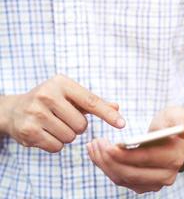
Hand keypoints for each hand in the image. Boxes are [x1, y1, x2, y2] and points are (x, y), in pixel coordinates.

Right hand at [0, 74, 124, 151]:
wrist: (14, 109)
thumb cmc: (50, 101)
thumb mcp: (70, 96)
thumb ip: (93, 102)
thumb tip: (117, 107)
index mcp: (61, 83)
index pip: (91, 101)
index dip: (108, 114)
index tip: (122, 123)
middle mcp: (47, 95)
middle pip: (81, 125)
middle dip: (77, 127)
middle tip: (63, 118)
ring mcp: (36, 113)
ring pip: (70, 137)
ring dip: (66, 135)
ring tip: (53, 124)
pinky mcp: (28, 131)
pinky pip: (57, 147)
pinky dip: (55, 144)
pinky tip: (45, 133)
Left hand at [87, 106, 183, 193]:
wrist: (172, 139)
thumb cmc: (172, 123)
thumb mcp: (177, 115)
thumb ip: (180, 121)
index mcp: (174, 158)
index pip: (147, 159)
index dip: (126, 155)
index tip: (108, 146)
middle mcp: (166, 175)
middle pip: (132, 173)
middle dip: (109, 160)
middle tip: (95, 143)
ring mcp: (154, 182)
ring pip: (123, 178)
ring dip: (104, 164)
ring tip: (93, 146)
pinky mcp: (142, 184)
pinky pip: (120, 179)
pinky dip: (106, 167)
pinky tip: (97, 154)